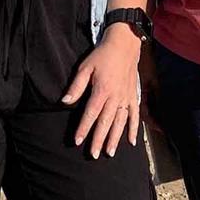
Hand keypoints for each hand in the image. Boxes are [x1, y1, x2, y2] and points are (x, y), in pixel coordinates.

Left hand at [62, 27, 141, 157]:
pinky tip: (131, 141)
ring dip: (115, 138)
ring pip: (120, 122)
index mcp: (102, 90)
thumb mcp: (85, 67)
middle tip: (93, 154)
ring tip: (109, 152)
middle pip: (106, 122)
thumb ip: (76, 86)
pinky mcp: (133, 96)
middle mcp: (115, 97)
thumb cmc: (102, 56)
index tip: (78, 141)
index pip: (91, 113)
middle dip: (99, 139)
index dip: (84, 128)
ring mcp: (126, 98)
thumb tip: (64, 101)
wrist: (124, 45)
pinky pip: (135, 115)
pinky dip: (134, 129)